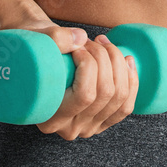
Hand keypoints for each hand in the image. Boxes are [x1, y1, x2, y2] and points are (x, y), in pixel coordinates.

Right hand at [23, 26, 139, 140]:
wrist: (37, 63)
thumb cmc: (34, 52)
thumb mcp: (36, 42)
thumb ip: (55, 38)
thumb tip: (81, 38)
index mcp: (50, 118)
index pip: (84, 95)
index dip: (89, 63)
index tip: (78, 46)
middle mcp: (70, 129)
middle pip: (105, 93)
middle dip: (105, 57)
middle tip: (92, 40)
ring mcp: (89, 127)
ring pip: (119, 96)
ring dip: (118, 63)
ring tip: (105, 44)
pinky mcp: (102, 121)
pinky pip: (126, 106)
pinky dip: (131, 80)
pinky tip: (127, 60)